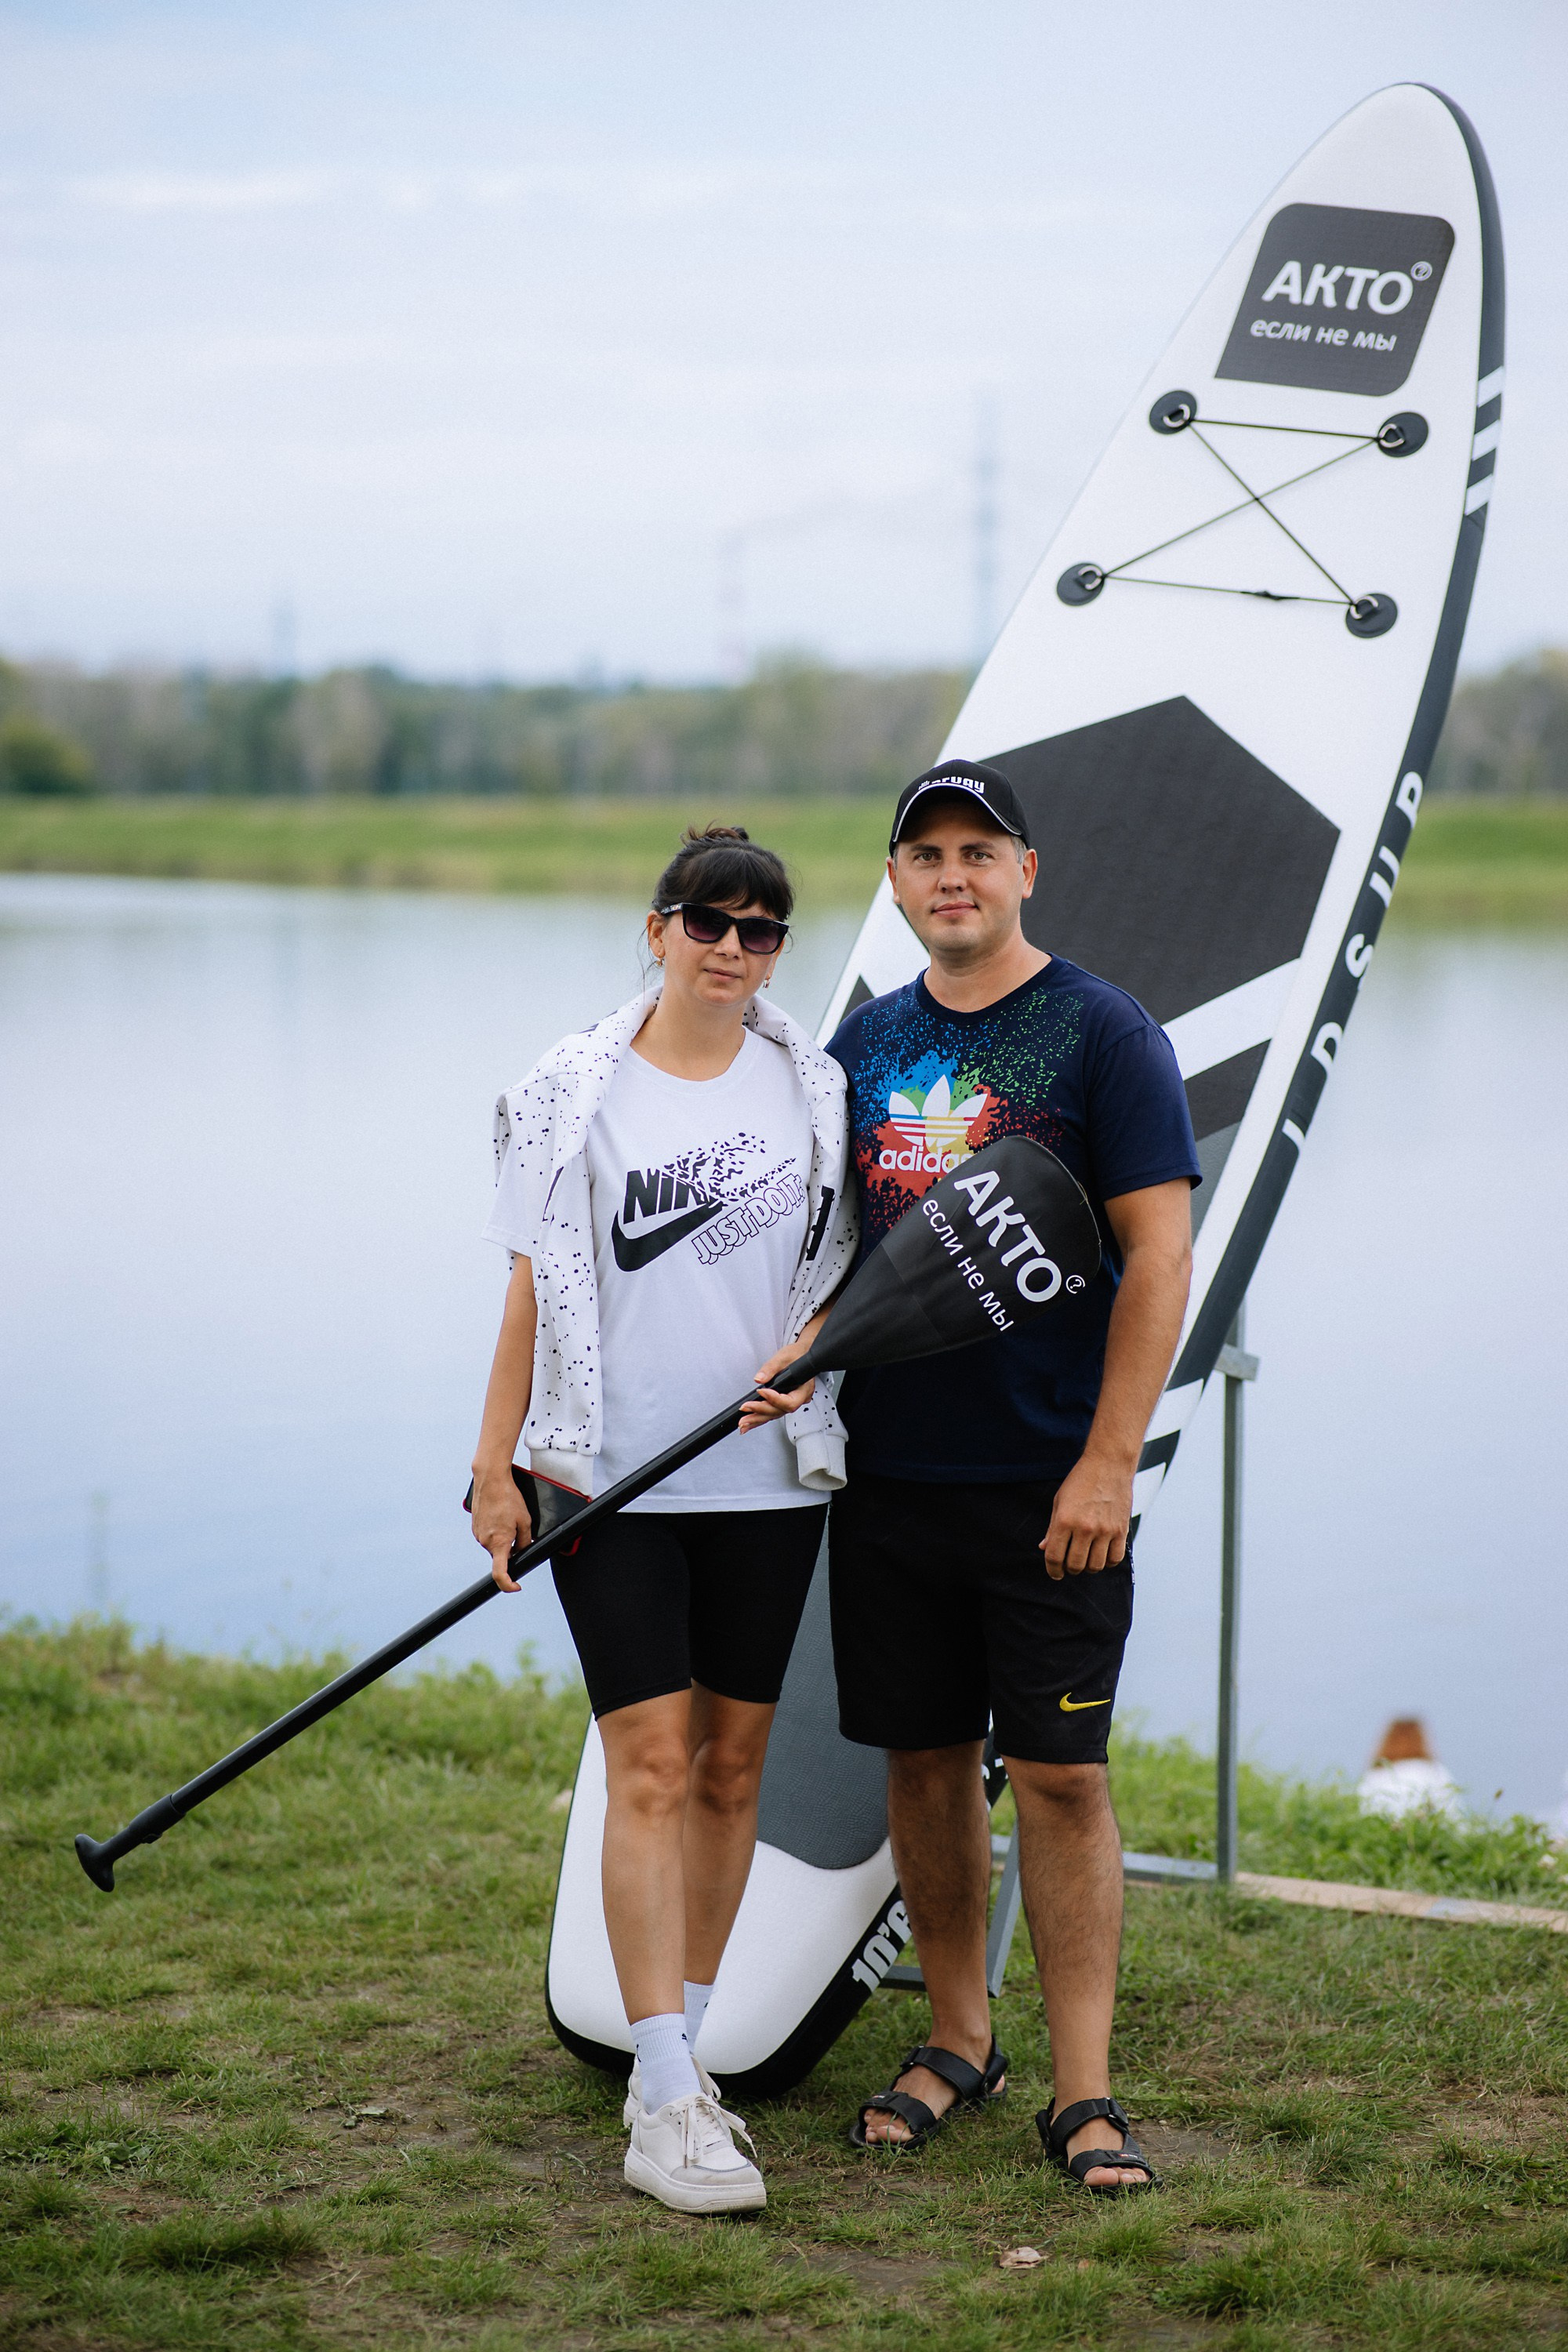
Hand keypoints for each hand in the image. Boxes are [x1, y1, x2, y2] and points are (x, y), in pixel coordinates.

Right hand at [470, 1464, 533, 1591]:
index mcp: (499, 1543)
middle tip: (518, 1530)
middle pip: (501, 1555)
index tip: (516, 1586)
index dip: (508, 1584)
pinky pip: (488, 1534)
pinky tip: (500, 1514)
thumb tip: (524, 1550)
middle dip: (511, 1548)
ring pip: (495, 1544)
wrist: (491, 1480)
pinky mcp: (475, 1526)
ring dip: (503, 1537)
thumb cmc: (509, 1498)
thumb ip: (525, 1541)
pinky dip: (495, 1529)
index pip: (500, 1574)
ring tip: (508, 1516)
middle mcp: (485, 1542)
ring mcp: (478, 1534)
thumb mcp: (525, 1521)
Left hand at [739, 1340, 815, 1431]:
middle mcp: (799, 1398)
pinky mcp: (783, 1403)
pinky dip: (760, 1417)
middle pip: (779, 1411)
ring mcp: (791, 1402)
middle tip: (745, 1412)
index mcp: (804, 1389)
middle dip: (760, 1413)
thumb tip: (759, 1378)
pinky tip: (749, 1422)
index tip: (760, 1391)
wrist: (801, 1354)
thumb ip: (771, 1368)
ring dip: (757, 1419)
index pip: (789, 1402)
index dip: (774, 1399)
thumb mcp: (783, 1357)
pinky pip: (772, 1412)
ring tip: (743, 1423)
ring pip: (775, 1414)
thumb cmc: (796, 1355)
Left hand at [1040, 1451, 1132, 1578]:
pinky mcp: (1121, 1530)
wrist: (1109, 1464)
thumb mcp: (1059, 1501)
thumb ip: (1051, 1527)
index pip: (1054, 1556)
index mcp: (1065, 1520)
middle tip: (1070, 1564)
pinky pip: (1114, 1559)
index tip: (1055, 1573)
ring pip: (1095, 1566)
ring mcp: (1105, 1530)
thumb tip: (1044, 1548)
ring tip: (1086, 1558)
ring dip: (1088, 1567)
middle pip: (1075, 1565)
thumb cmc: (1081, 1480)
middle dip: (1069, 1569)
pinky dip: (1107, 1562)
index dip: (1052, 1570)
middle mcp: (1084, 1528)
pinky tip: (1101, 1555)